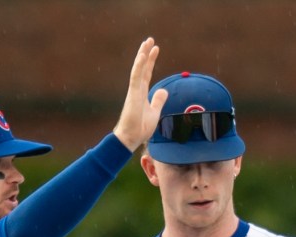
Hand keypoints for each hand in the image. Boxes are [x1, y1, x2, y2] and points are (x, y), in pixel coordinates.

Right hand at [113, 37, 168, 151]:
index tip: (155, 48)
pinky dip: (139, 66)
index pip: (147, 73)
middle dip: (146, 53)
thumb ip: (158, 100)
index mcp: (142, 93)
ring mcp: (134, 91)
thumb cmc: (140, 128)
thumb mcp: (154, 112)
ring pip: (138, 69)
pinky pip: (136, 77)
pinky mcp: (132, 95)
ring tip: (148, 42)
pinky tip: (142, 55)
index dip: (151, 60)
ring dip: (143, 55)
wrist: (131, 139)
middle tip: (150, 39)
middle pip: (142, 67)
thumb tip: (164, 90)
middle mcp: (137, 89)